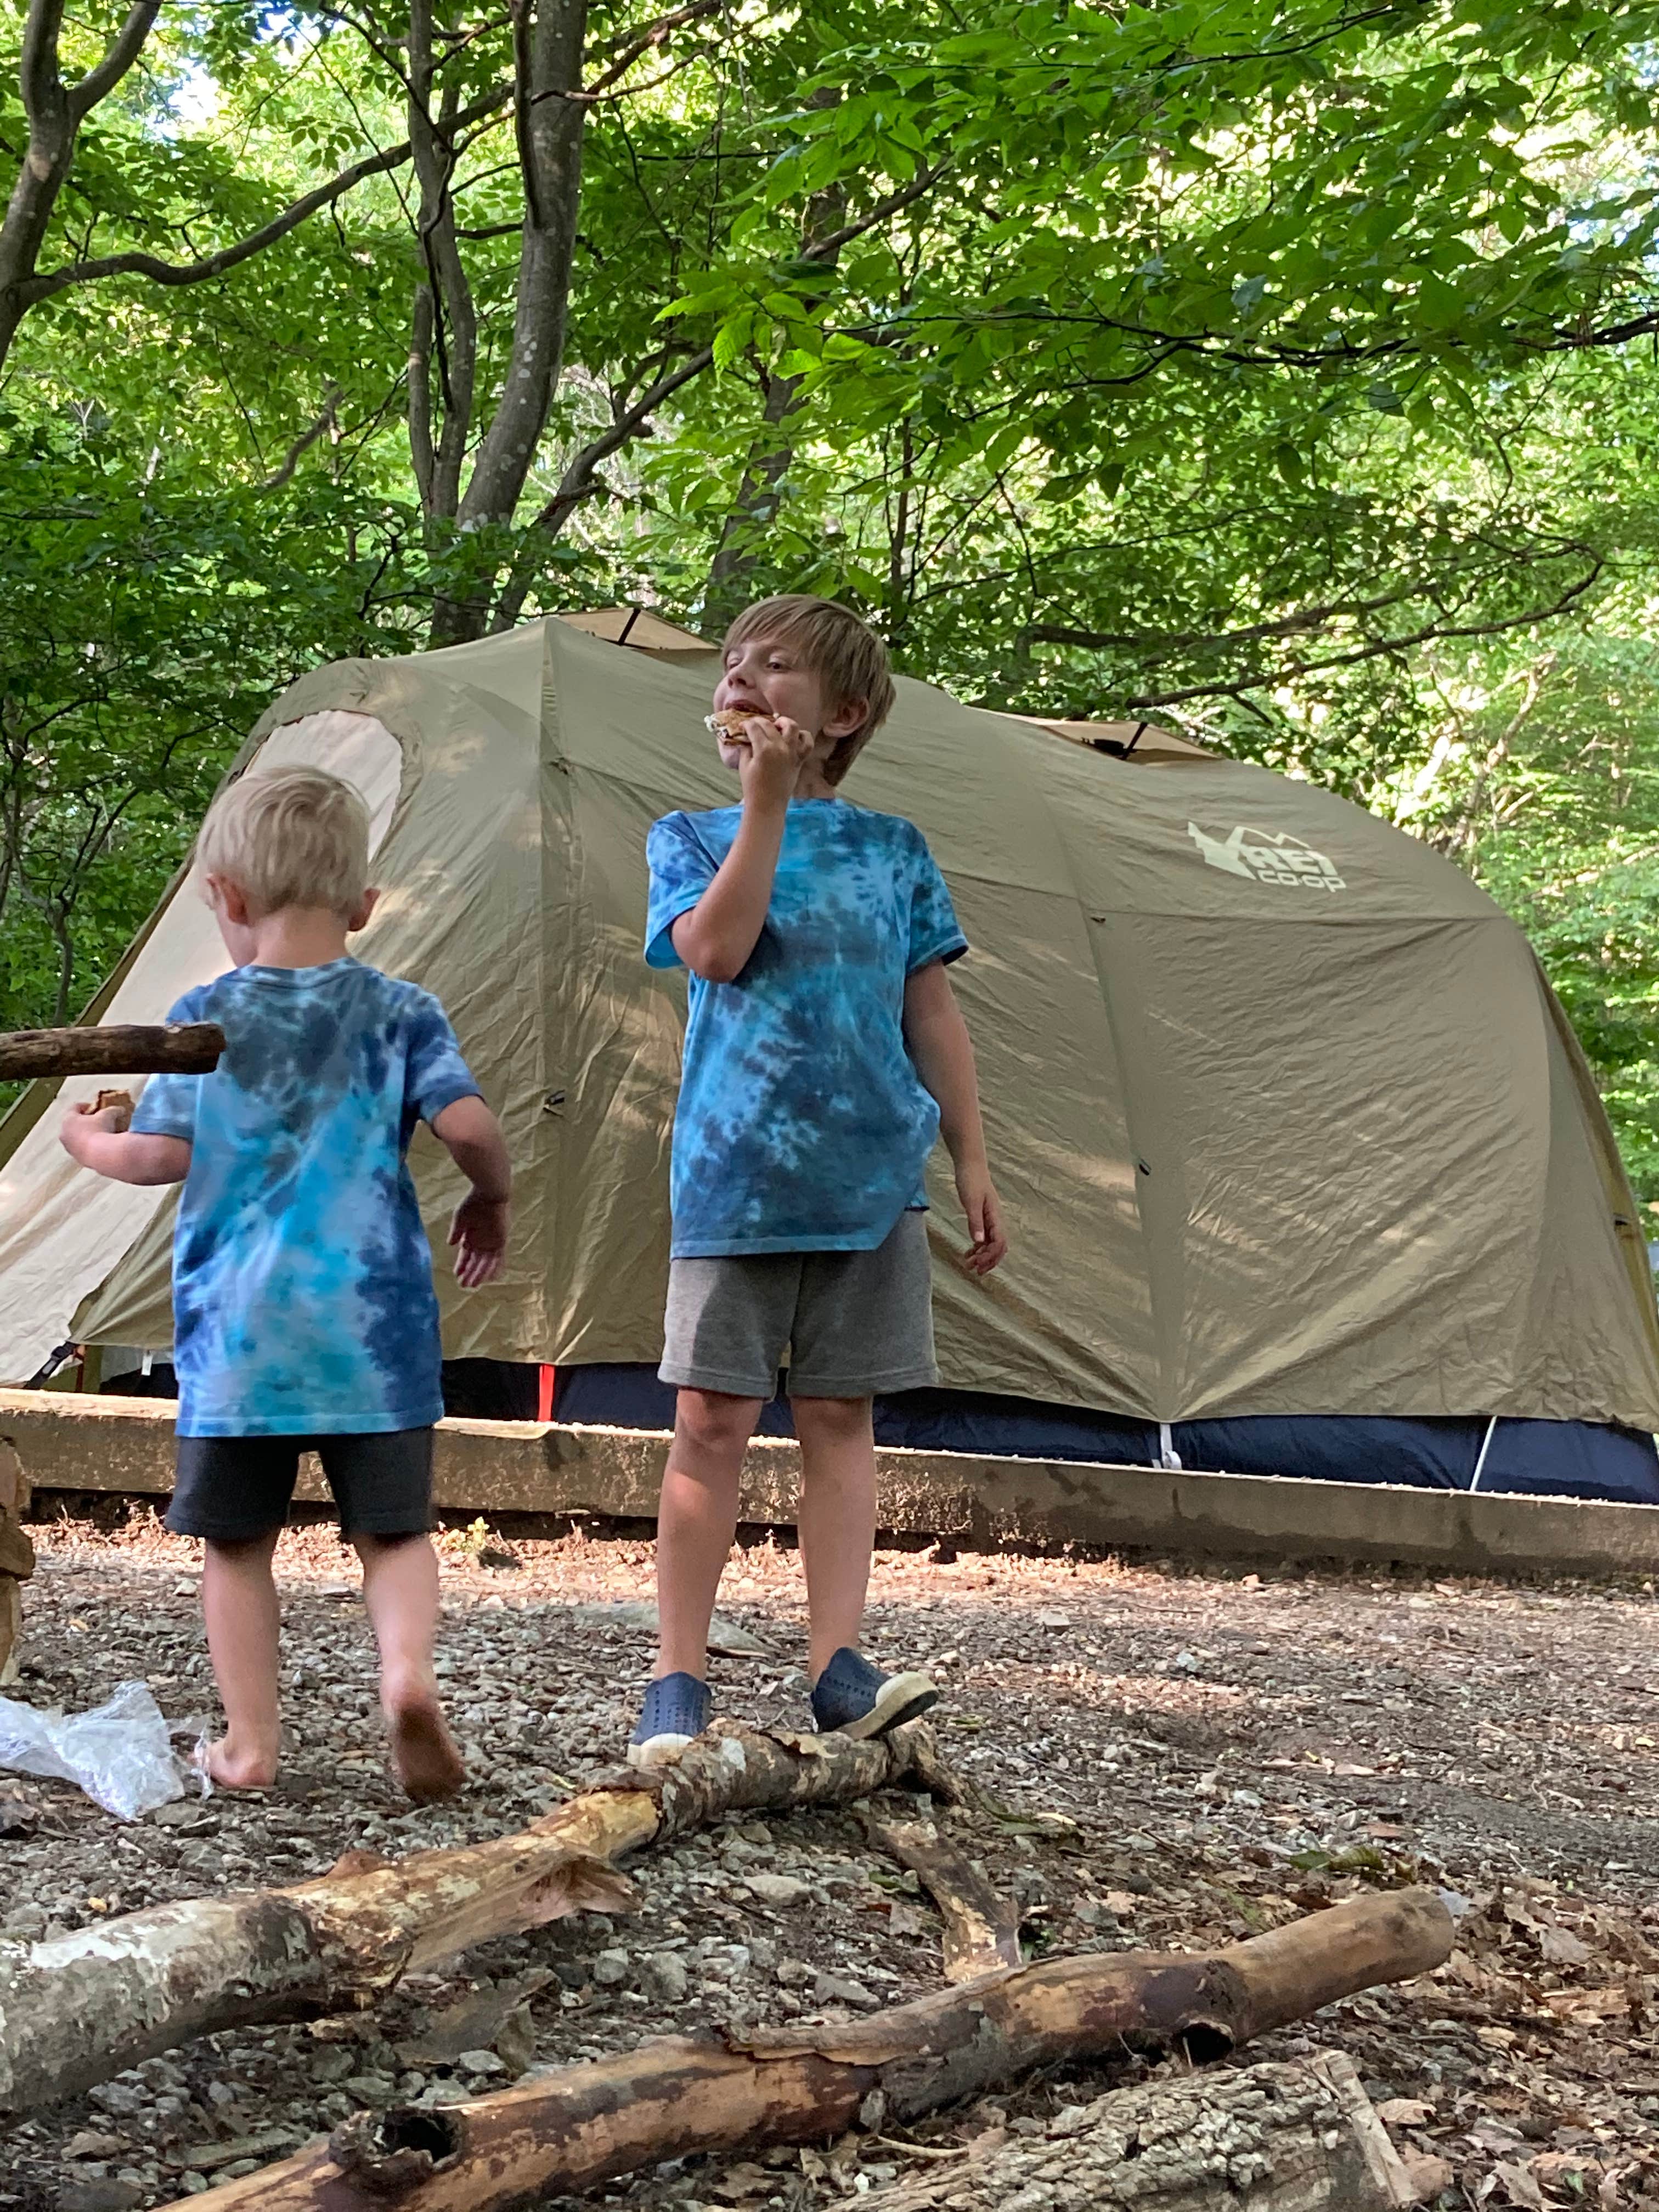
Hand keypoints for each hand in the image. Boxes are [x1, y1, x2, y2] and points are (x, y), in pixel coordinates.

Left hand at [60, 1100, 126, 1159]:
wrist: (101, 1155)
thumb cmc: (101, 1130)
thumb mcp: (109, 1115)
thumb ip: (113, 1110)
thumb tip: (121, 1109)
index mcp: (69, 1119)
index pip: (74, 1107)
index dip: (86, 1106)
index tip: (96, 1108)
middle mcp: (64, 1133)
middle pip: (73, 1123)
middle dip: (85, 1122)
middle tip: (98, 1122)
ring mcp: (69, 1147)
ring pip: (76, 1137)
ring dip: (86, 1135)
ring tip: (100, 1135)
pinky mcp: (76, 1158)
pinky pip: (81, 1149)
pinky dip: (88, 1146)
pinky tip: (100, 1146)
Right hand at [449, 1192, 508, 1288]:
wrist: (488, 1194)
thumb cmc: (473, 1203)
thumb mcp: (460, 1218)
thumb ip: (456, 1232)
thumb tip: (450, 1244)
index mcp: (471, 1236)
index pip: (466, 1255)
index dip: (461, 1265)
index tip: (456, 1275)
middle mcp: (482, 1241)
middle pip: (475, 1262)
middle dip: (469, 1273)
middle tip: (463, 1285)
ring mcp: (492, 1242)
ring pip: (486, 1263)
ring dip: (479, 1274)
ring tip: (471, 1285)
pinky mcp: (501, 1241)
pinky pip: (498, 1258)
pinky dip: (493, 1268)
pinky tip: (488, 1278)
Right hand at [737, 713, 813, 807]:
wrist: (768, 805)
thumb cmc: (752, 787)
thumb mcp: (744, 765)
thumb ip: (746, 748)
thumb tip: (748, 738)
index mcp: (763, 749)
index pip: (754, 727)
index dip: (746, 724)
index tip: (742, 726)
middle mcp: (779, 748)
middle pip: (770, 725)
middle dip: (759, 721)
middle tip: (754, 725)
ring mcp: (792, 753)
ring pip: (793, 727)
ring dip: (784, 722)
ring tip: (777, 725)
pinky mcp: (799, 760)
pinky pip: (807, 743)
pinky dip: (803, 736)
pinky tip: (794, 737)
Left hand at [954, 1160, 1007, 1275]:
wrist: (970, 1165)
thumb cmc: (971, 1181)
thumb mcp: (971, 1202)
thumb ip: (975, 1221)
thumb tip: (979, 1241)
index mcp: (995, 1217)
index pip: (999, 1243)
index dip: (990, 1257)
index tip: (976, 1264)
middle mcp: (996, 1220)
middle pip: (999, 1247)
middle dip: (988, 1261)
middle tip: (973, 1270)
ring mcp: (990, 1219)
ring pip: (992, 1244)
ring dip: (983, 1256)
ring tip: (969, 1264)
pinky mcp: (984, 1217)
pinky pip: (986, 1237)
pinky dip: (979, 1247)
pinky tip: (969, 1252)